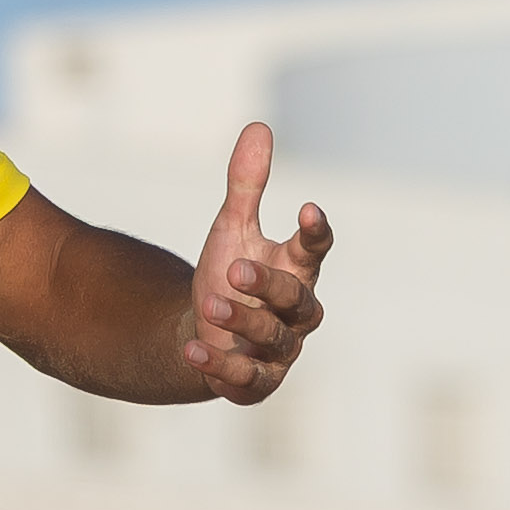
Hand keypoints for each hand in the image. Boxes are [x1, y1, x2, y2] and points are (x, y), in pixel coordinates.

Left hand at [182, 123, 331, 403]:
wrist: (201, 334)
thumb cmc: (229, 276)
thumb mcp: (232, 227)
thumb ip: (247, 185)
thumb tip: (259, 126)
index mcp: (296, 268)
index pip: (316, 249)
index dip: (316, 232)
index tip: (308, 210)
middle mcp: (296, 312)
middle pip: (299, 300)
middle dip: (270, 286)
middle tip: (235, 269)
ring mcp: (280, 351)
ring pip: (275, 339)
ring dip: (244, 322)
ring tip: (211, 304)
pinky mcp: (257, 382)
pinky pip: (246, 377)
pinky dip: (219, 365)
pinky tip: (192, 348)